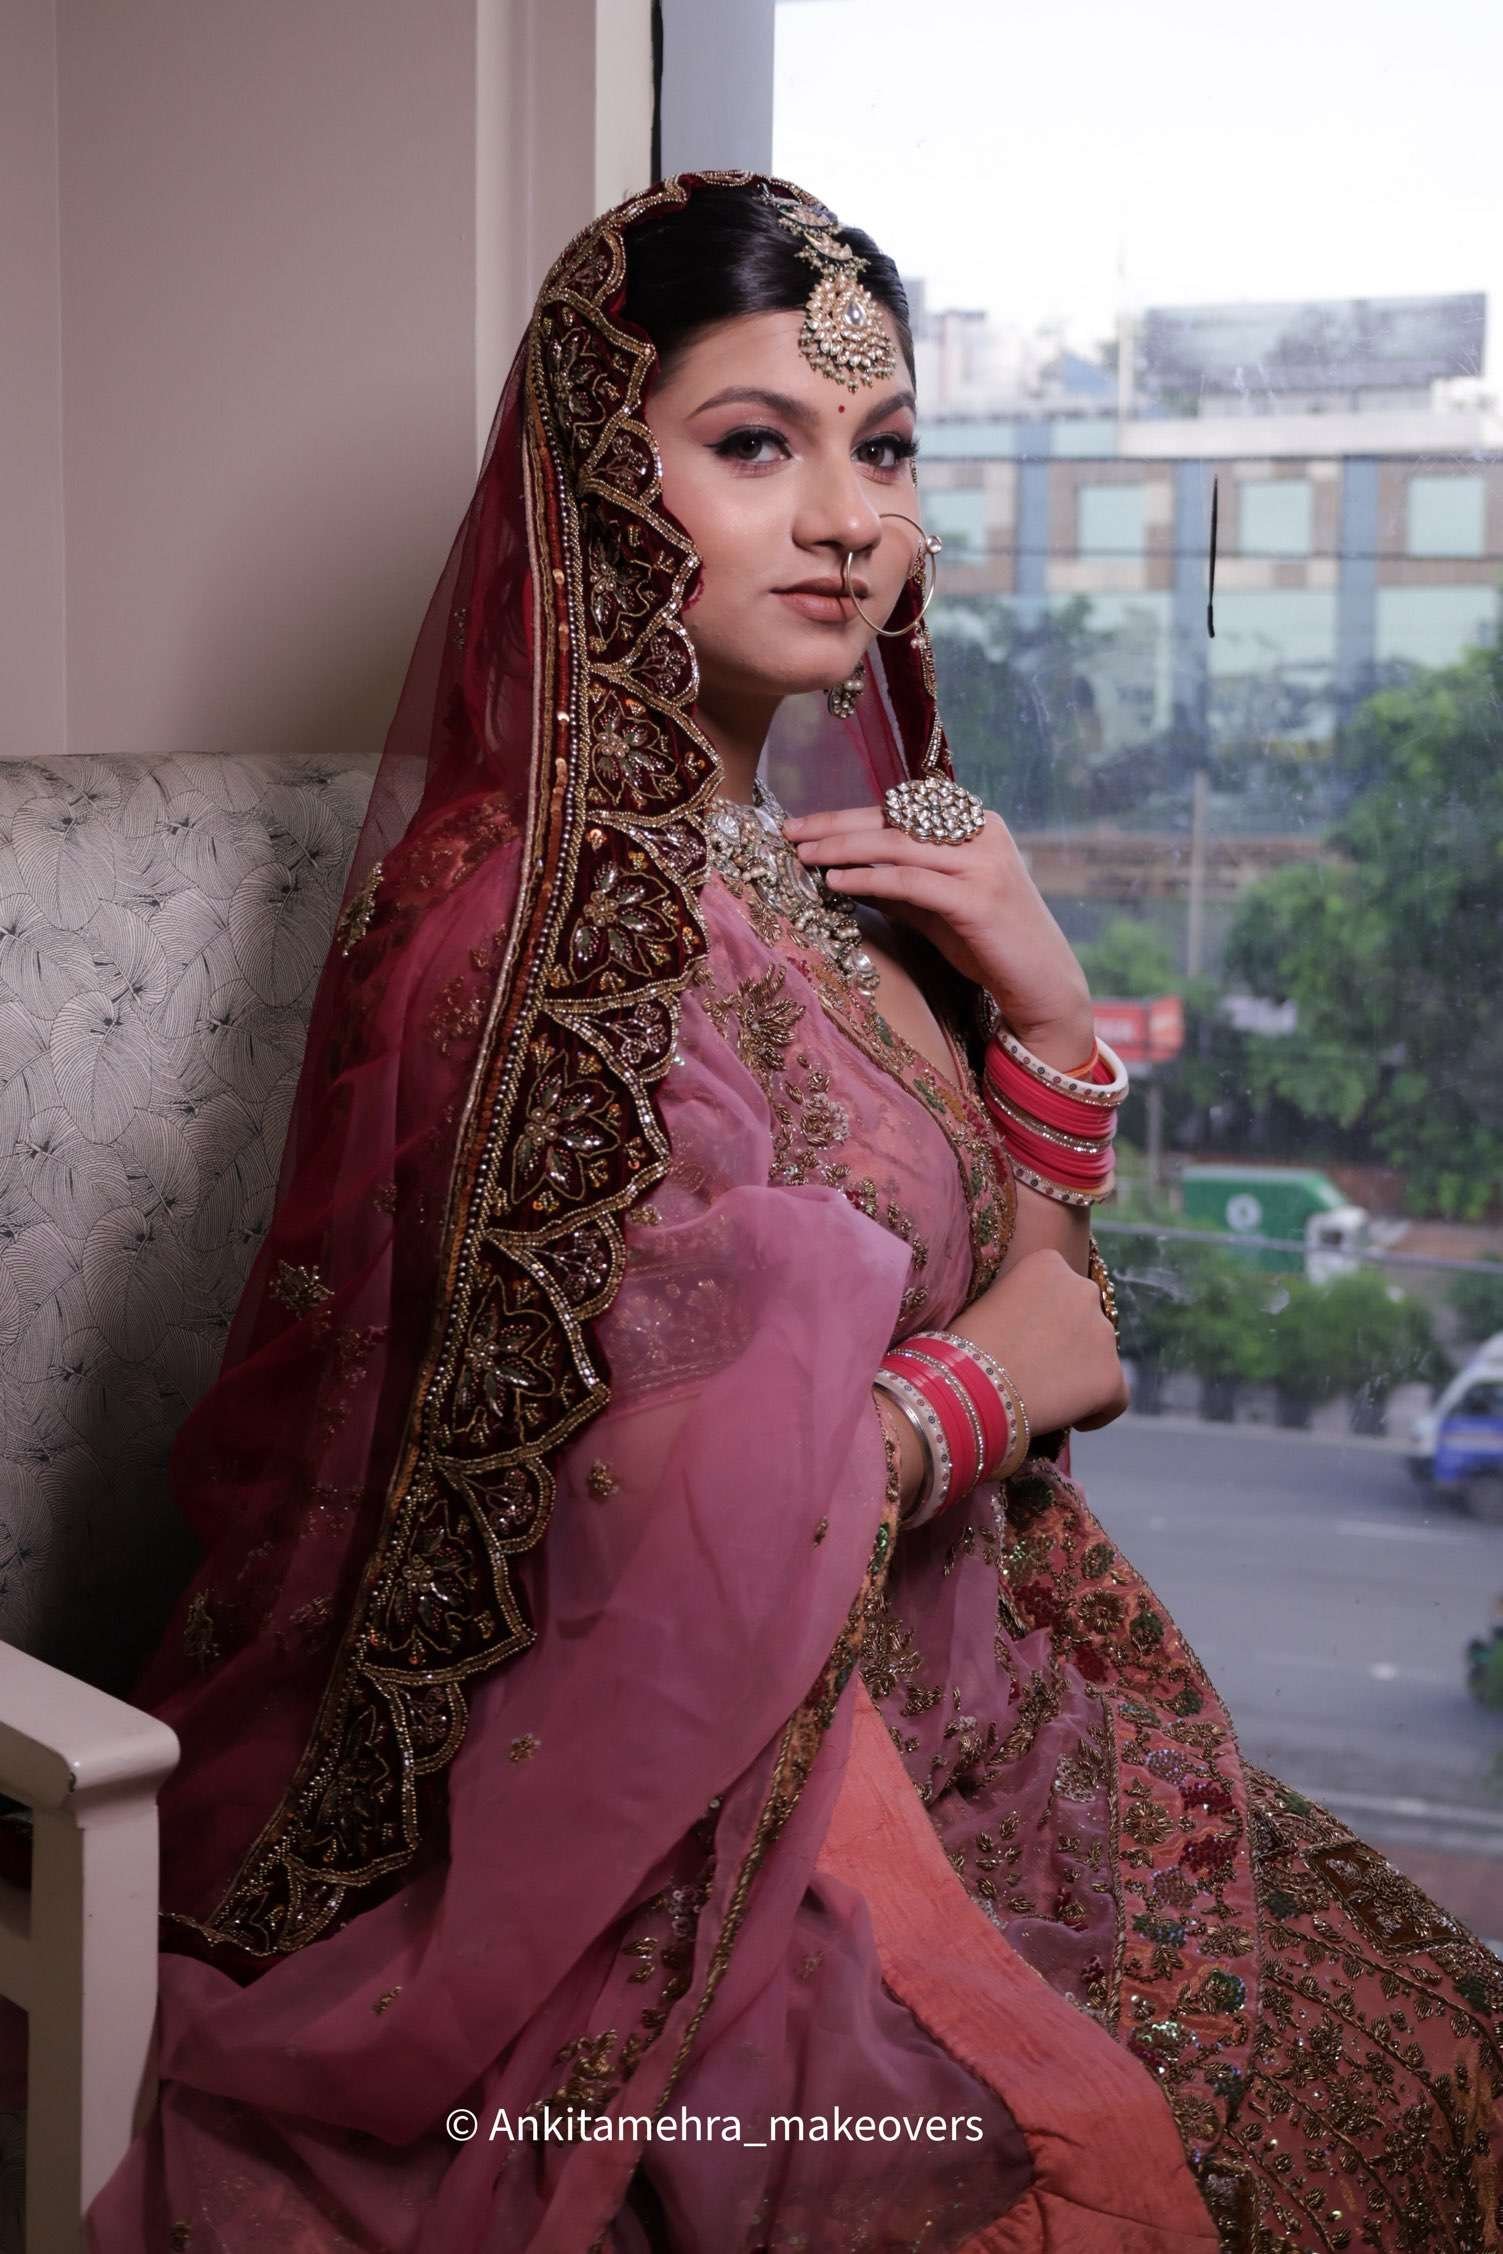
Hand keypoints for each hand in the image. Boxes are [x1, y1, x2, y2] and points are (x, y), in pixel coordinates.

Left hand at [783, 801, 1092, 1063]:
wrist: (1044, 987)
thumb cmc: (991, 946)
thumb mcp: (938, 907)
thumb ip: (901, 885)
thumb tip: (846, 870)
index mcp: (977, 825)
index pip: (902, 808)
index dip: (850, 813)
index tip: (806, 824)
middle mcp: (983, 834)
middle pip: (895, 818)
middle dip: (836, 824)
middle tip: (790, 832)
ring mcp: (983, 864)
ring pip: (897, 843)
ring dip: (843, 847)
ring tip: (803, 855)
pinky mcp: (977, 899)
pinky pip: (910, 881)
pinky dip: (869, 878)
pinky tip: (836, 882)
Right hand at [945, 1247, 1127, 1438]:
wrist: (969, 1385)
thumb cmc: (963, 1346)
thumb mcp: (988, 1304)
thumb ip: (1020, 1305)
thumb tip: (1032, 1328)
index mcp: (1049, 1264)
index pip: (1060, 1288)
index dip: (1047, 1317)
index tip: (1029, 1340)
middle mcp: (1083, 1289)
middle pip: (1084, 1318)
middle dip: (1068, 1341)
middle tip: (1039, 1368)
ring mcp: (1102, 1332)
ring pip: (1100, 1356)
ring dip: (1080, 1371)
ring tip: (1048, 1396)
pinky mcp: (1110, 1376)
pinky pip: (1115, 1397)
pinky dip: (1099, 1409)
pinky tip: (1077, 1420)